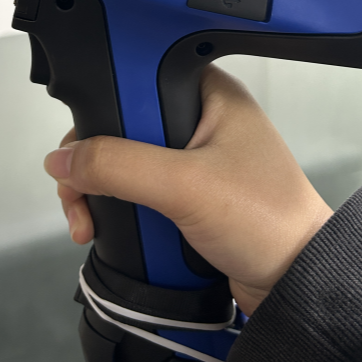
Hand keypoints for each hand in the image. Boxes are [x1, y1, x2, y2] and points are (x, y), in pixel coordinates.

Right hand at [44, 65, 332, 315]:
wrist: (295, 284)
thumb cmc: (269, 221)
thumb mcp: (185, 185)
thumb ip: (119, 165)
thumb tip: (65, 160)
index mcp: (208, 94)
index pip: (137, 78)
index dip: (103, 105)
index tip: (82, 142)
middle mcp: (198, 120)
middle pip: (121, 124)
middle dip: (92, 162)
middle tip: (78, 192)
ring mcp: (190, 159)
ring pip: (124, 161)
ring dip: (99, 191)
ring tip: (89, 221)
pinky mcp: (184, 193)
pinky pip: (136, 190)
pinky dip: (116, 208)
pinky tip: (105, 227)